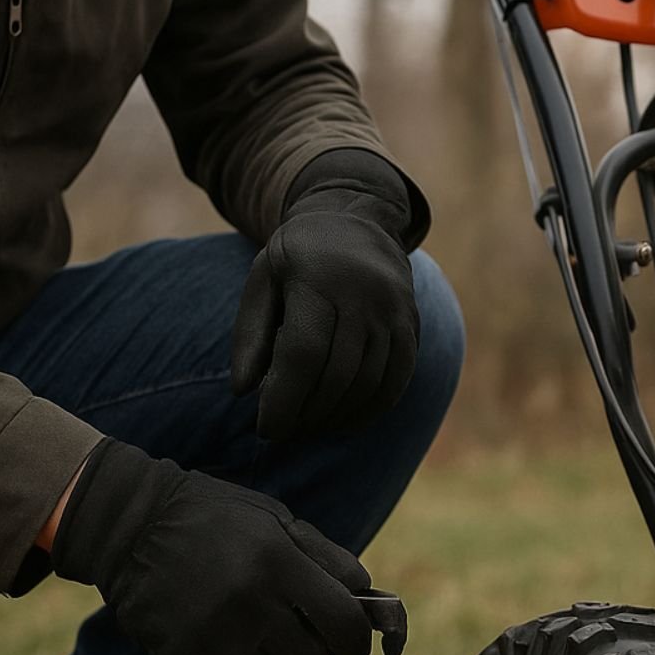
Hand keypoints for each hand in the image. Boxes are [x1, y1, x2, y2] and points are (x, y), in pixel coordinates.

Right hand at [51, 438, 373, 654]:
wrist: (131, 525)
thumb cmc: (216, 520)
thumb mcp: (276, 520)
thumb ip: (327, 559)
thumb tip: (369, 601)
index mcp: (279, 562)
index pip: (346, 626)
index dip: (357, 643)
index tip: (349, 645)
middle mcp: (249, 603)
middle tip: (290, 636)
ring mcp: (214, 637)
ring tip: (249, 640)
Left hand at [231, 149, 420, 439]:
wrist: (356, 222)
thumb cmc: (298, 258)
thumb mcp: (262, 280)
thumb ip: (249, 333)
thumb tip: (243, 391)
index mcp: (318, 279)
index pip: (303, 353)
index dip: (284, 399)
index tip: (266, 429)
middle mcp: (364, 294)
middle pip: (337, 374)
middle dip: (308, 414)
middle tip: (285, 433)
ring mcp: (393, 310)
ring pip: (368, 383)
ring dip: (337, 416)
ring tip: (309, 427)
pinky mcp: (411, 325)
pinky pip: (397, 380)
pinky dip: (371, 409)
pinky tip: (345, 421)